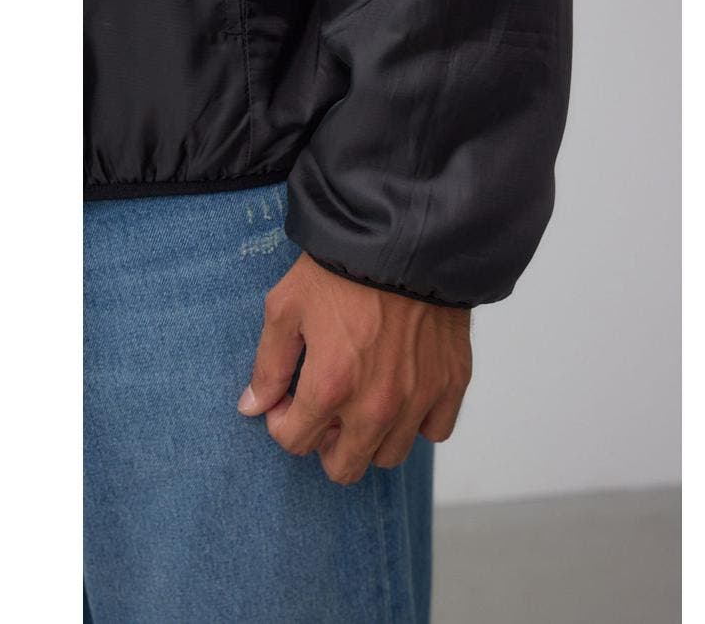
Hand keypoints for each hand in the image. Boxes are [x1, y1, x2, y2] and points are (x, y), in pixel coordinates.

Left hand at [238, 253, 471, 484]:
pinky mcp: (452, 382)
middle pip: (344, 467)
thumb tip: (252, 407)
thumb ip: (268, 365)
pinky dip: (419, 419)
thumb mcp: (286, 307)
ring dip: (370, 436)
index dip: (283, 423)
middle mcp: (377, 404)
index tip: (288, 400)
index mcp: (330, 386)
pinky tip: (404, 390)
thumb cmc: (341, 268)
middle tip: (326, 407)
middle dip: (325, 443)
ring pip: (389, 455)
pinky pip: (436, 430)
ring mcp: (419, 396)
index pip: (295, 443)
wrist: (407, 236)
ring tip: (364, 398)